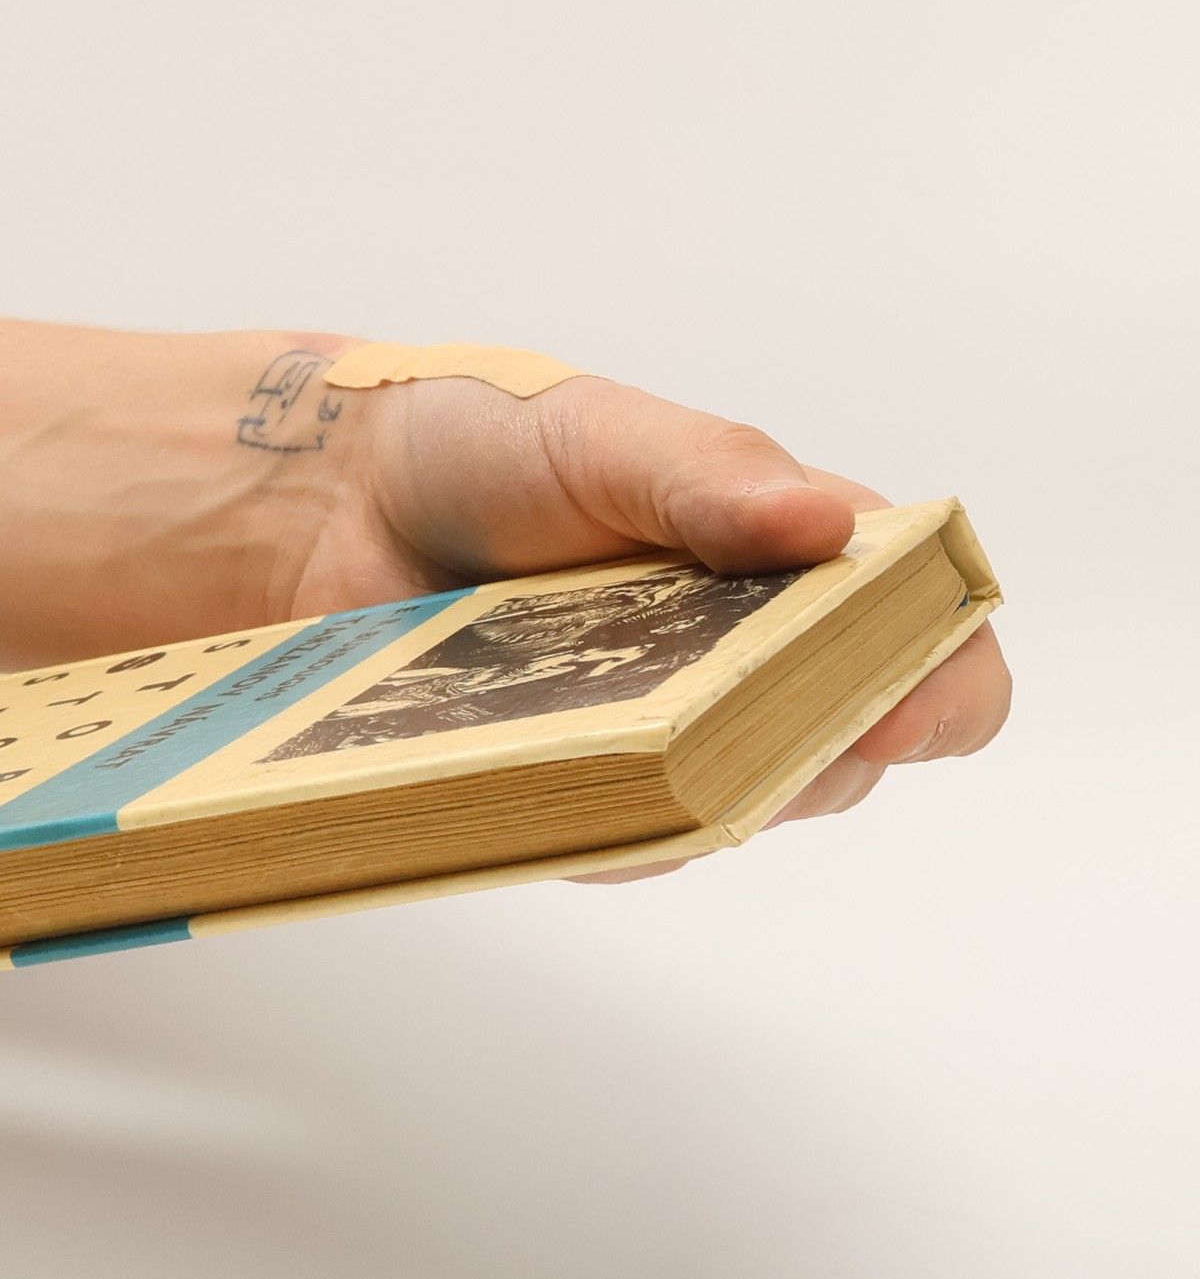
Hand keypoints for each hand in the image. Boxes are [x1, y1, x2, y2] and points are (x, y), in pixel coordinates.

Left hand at [285, 370, 1010, 867]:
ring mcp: (663, 737)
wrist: (340, 504)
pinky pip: (625, 845)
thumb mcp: (603, 433)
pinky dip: (605, 827)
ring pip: (734, 815)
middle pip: (842, 755)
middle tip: (724, 723)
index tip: (892, 714)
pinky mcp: (578, 790)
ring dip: (695, 796)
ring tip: (614, 735)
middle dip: (806, 754)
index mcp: (793, 563)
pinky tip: (555, 781)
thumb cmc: (488, 445)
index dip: (939, 687)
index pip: (927, 641)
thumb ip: (710, 474)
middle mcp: (747, 662)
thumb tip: (831, 523)